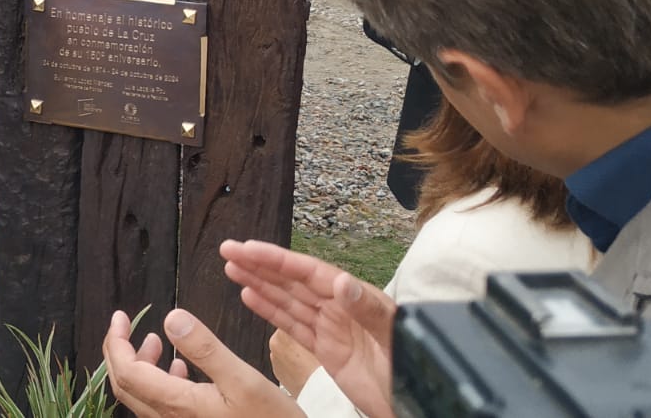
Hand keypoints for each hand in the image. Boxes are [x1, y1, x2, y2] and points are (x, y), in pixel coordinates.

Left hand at [102, 308, 303, 417]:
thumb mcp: (244, 380)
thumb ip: (205, 349)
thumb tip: (170, 317)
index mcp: (178, 405)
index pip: (127, 373)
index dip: (116, 342)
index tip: (121, 316)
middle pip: (126, 386)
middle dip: (120, 351)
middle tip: (127, 324)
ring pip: (142, 396)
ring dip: (140, 366)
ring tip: (155, 342)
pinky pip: (161, 405)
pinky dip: (160, 381)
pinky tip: (179, 369)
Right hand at [223, 240, 397, 417]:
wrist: (421, 402)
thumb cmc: (413, 366)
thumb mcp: (394, 335)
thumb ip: (369, 309)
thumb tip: (341, 282)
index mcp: (355, 297)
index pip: (308, 272)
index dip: (277, 260)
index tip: (249, 248)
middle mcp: (340, 307)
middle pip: (292, 281)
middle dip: (259, 265)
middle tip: (228, 250)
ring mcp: (331, 328)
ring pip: (287, 300)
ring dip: (259, 283)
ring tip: (232, 268)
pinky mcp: (326, 350)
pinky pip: (293, 326)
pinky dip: (270, 311)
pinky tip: (250, 297)